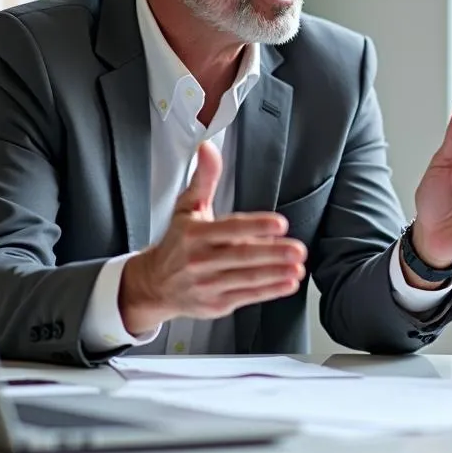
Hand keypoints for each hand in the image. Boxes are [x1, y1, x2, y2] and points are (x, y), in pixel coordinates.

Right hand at [119, 141, 308, 334]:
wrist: (154, 285)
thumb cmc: (177, 243)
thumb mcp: (186, 208)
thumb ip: (203, 179)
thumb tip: (207, 148)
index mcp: (194, 235)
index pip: (229, 229)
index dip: (255, 226)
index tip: (279, 224)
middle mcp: (199, 261)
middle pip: (241, 257)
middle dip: (272, 253)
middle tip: (297, 249)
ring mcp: (208, 285)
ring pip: (246, 279)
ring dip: (275, 274)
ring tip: (297, 267)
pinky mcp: (216, 304)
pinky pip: (246, 296)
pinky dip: (269, 292)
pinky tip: (288, 283)